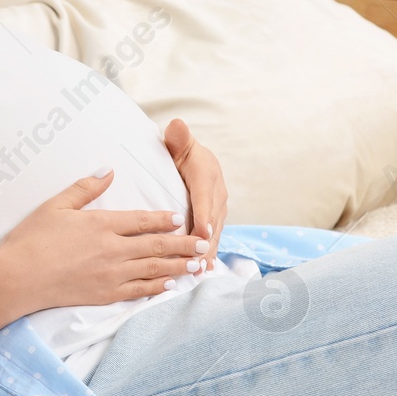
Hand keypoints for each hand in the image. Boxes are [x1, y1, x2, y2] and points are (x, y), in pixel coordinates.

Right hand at [0, 169, 210, 316]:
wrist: (17, 278)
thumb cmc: (31, 239)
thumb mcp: (56, 205)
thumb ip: (86, 188)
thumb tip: (109, 170)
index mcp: (101, 224)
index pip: (141, 220)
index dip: (163, 219)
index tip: (180, 218)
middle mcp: (112, 249)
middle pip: (155, 245)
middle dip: (182, 244)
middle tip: (203, 243)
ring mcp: (110, 274)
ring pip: (152, 269)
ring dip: (177, 266)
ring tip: (197, 264)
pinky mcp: (104, 294)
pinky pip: (137, 291)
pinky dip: (156, 287)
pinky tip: (169, 285)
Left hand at [164, 118, 226, 271]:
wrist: (193, 157)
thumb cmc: (180, 151)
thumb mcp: (178, 143)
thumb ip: (178, 137)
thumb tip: (177, 125)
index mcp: (207, 174)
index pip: (205, 197)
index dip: (204, 216)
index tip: (201, 233)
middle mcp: (217, 192)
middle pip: (212, 219)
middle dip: (206, 242)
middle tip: (197, 261)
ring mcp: (219, 206)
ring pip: (215, 232)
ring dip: (209, 251)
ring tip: (200, 270)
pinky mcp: (216, 217)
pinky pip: (214, 236)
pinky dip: (210, 252)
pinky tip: (206, 269)